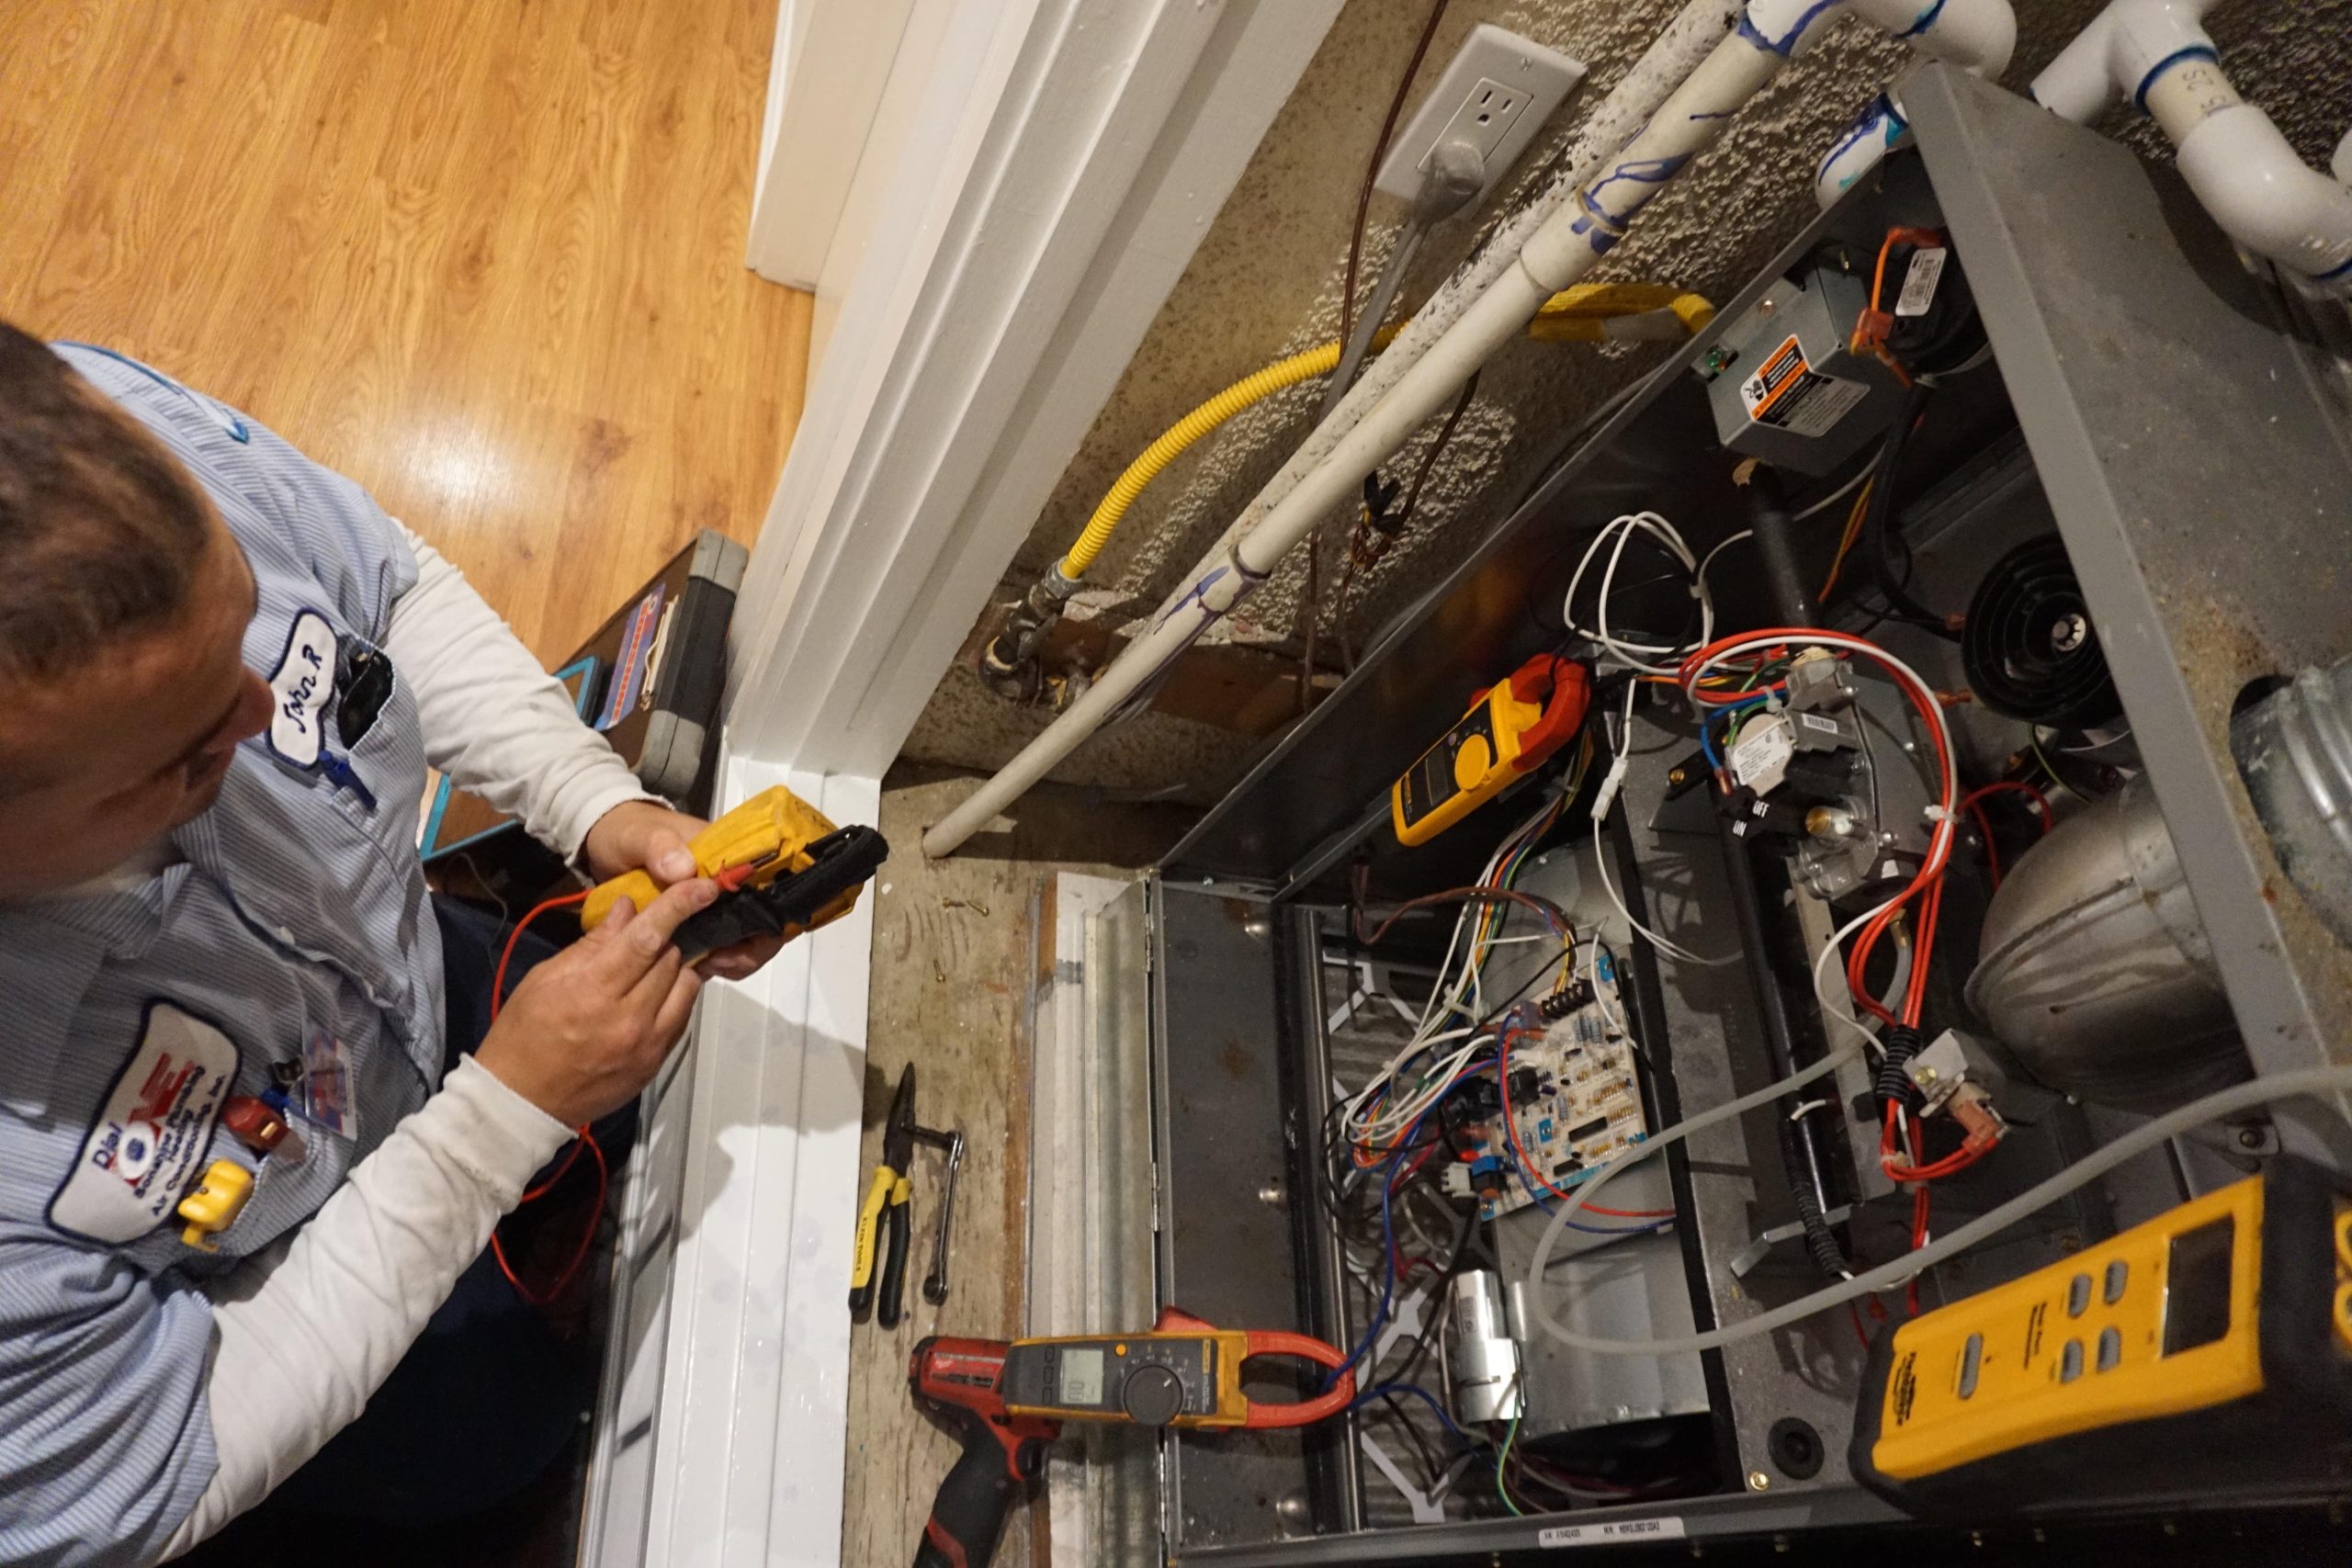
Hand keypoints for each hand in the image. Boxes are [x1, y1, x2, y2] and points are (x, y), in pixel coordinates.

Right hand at [475, 878, 716, 1125]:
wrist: (521, 1102)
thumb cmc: (523, 1036)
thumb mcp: (545, 978)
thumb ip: (593, 944)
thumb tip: (627, 910)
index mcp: (593, 992)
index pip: (648, 939)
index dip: (678, 907)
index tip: (702, 887)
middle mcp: (629, 1019)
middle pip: (673, 959)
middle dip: (670, 935)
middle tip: (656, 928)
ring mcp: (648, 1045)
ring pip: (687, 987)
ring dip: (677, 966)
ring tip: (654, 962)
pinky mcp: (656, 1063)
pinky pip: (682, 1016)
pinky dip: (676, 996)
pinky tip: (655, 992)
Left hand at [580, 799, 786, 982]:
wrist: (603, 848)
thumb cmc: (625, 834)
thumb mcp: (636, 836)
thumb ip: (658, 846)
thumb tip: (684, 869)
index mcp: (724, 851)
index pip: (767, 876)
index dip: (768, 905)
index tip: (745, 929)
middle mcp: (728, 878)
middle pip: (765, 912)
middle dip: (755, 942)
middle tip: (724, 958)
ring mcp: (716, 903)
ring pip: (750, 934)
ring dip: (740, 955)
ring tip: (711, 965)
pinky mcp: (702, 922)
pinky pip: (725, 945)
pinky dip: (721, 961)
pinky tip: (702, 967)